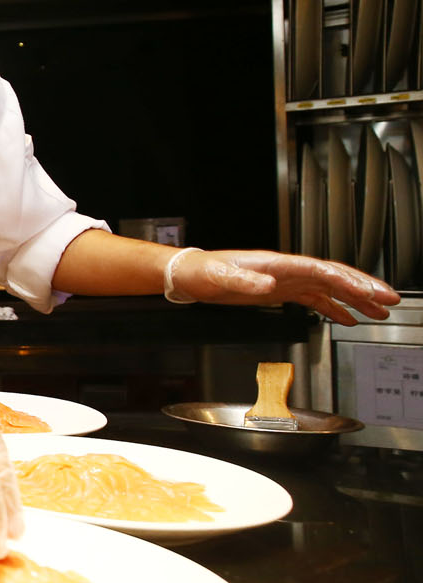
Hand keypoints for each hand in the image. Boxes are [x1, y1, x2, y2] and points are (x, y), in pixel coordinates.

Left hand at [167, 249, 397, 324]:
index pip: (322, 271)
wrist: (190, 275)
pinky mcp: (280, 292)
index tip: (369, 292)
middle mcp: (286, 270)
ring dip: (356, 299)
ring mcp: (286, 280)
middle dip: (364, 288)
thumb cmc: (203, 271)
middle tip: (390, 300)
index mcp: (277, 264)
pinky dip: (334, 308)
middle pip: (334, 276)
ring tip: (381, 311)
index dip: (347, 281)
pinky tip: (348, 318)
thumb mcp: (219, 277)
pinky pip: (315, 299)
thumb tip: (267, 285)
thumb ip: (243, 281)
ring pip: (330, 288)